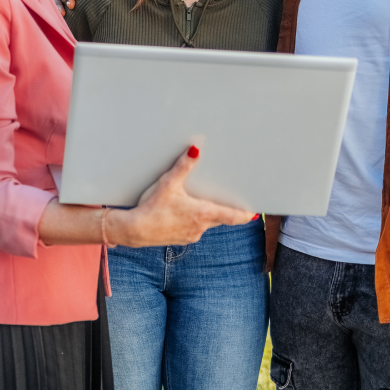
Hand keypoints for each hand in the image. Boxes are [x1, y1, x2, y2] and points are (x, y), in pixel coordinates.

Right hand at [109, 146, 255, 247]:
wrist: (134, 230)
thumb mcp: (168, 183)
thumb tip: (195, 150)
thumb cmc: (152, 208)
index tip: (254, 213)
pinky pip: (194, 229)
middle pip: (220, 219)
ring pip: (206, 224)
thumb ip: (183, 166)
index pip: (233, 216)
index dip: (245, 214)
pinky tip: (182, 215)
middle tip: (231, 202)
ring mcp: (191, 235)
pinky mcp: (181, 239)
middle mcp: (201, 227)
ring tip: (200, 205)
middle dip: (225, 211)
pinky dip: (193, 222)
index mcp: (203, 213)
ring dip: (207, 216)